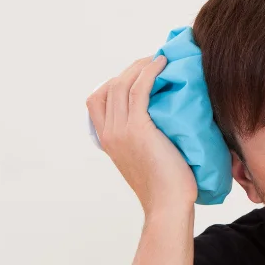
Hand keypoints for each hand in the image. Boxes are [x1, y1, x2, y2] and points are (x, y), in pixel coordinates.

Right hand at [86, 56, 197, 214]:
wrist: (168, 205)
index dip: (114, 82)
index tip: (135, 75)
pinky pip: (139, 89)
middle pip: (109, 87)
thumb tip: (159, 123)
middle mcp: (109, 133)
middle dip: (130, 69)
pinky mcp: (139, 128)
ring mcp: (121, 130)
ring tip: (160, 59)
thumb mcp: (144, 159)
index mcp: (106, 140)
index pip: (96, 100)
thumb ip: (141, 141)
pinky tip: (162, 64)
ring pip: (123, 84)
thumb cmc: (166, 187)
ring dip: (140, 66)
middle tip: (152, 61)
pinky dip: (149, 72)